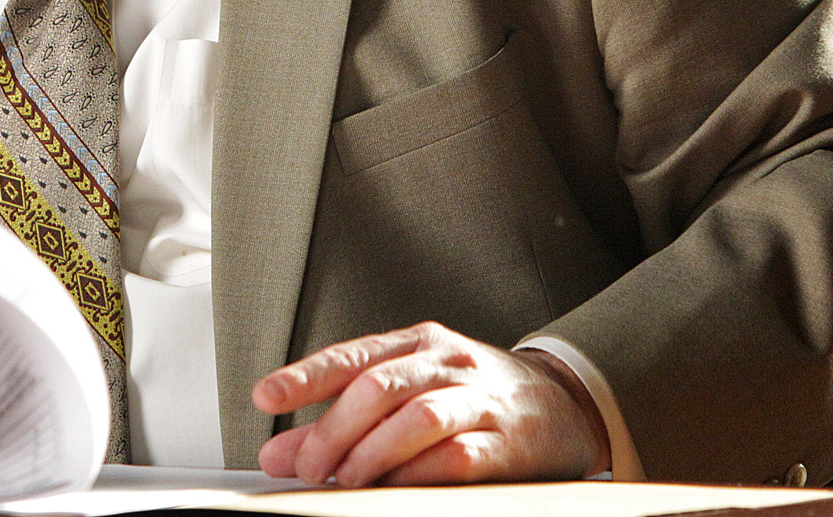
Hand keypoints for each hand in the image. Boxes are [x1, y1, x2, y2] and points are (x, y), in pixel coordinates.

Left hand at [252, 322, 609, 485]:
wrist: (566, 405)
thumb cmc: (472, 396)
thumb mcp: (409, 391)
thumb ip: (342, 418)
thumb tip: (278, 453)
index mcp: (418, 343)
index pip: (353, 354)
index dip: (306, 376)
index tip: (266, 397)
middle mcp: (447, 363)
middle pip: (378, 387)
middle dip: (332, 429)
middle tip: (304, 466)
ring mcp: (478, 400)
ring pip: (416, 418)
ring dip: (370, 453)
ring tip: (341, 481)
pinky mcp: (504, 444)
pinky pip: (456, 457)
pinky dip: (417, 474)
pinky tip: (392, 489)